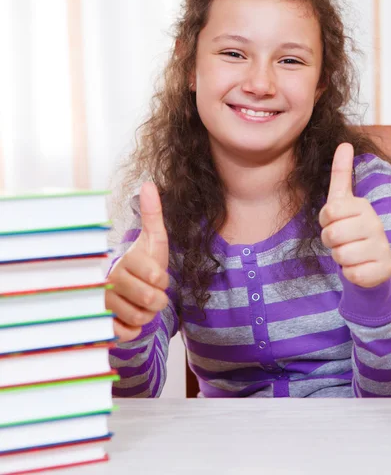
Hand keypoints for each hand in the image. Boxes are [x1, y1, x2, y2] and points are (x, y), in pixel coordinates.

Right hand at [106, 182, 169, 341]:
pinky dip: (134, 330)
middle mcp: (109, 282)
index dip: (163, 280)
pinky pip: (126, 334)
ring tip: (140, 303)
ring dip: (148, 314)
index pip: (156, 277)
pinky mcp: (101, 324)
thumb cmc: (146, 263)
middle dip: (159, 299)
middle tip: (151, 292)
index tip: (156, 276)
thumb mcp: (154, 240)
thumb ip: (153, 214)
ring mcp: (103, 304)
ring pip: (141, 318)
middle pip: (150, 300)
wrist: (130, 290)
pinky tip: (130, 318)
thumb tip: (148, 183)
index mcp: (123, 262)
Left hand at [319, 143, 390, 287]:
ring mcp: (381, 247)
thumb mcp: (344, 202)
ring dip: (340, 258)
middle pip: (332, 235)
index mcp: (363, 206)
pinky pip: (351, 274)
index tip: (336, 222)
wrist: (375, 263)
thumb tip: (344, 143)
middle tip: (343, 240)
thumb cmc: (353, 229)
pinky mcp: (383, 270)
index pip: (328, 212)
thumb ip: (341, 174)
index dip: (326, 221)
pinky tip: (360, 267)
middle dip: (331, 241)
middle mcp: (375, 224)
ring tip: (352, 253)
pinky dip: (350, 273)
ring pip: (341, 256)